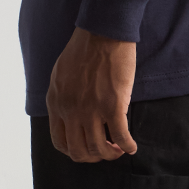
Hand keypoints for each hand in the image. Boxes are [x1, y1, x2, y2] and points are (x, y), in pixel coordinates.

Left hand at [46, 27, 138, 161]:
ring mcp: (91, 110)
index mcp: (56, 103)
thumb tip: (69, 114)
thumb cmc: (84, 47)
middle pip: (79, 151)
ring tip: (119, 149)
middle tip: (104, 151)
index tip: (86, 148)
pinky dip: (128, 146)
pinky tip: (132, 147)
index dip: (74, 151)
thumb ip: (61, 97)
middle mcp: (70, 111)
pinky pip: (121, 136)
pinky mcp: (113, 105)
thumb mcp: (60, 74)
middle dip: (93, 157)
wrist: (103, 31)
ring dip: (111, 154)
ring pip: (99, 148)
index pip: (60, 142)